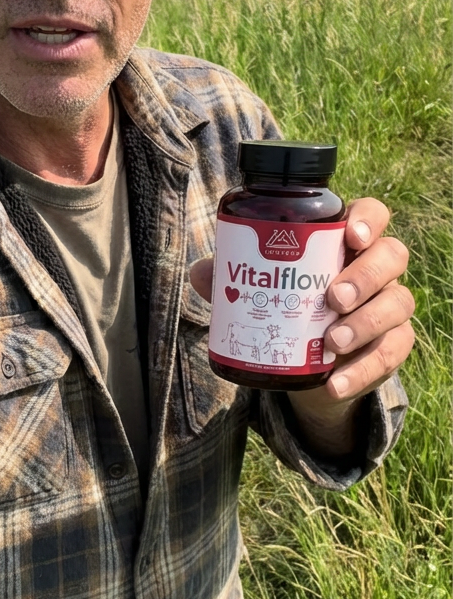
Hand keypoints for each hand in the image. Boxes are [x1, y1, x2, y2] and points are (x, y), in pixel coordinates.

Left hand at [189, 198, 413, 454]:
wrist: (310, 364)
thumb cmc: (289, 307)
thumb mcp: (262, 291)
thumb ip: (233, 278)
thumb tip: (201, 273)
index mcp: (347, 241)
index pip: (372, 215)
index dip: (367, 220)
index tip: (349, 235)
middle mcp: (377, 269)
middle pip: (392, 256)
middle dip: (365, 275)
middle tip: (332, 298)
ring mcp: (389, 305)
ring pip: (398, 303)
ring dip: (366, 323)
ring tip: (331, 342)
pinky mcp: (393, 345)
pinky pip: (391, 353)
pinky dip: (363, 370)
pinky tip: (334, 383)